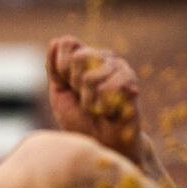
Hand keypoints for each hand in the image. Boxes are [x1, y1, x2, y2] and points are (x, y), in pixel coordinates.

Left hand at [45, 36, 142, 161]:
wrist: (102, 146)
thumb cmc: (80, 122)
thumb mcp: (59, 94)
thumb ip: (55, 69)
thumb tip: (55, 41)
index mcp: (86, 56)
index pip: (68, 43)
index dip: (63, 68)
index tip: (69, 86)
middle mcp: (104, 57)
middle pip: (80, 57)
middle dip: (75, 85)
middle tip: (85, 100)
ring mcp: (119, 67)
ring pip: (92, 76)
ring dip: (89, 101)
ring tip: (98, 109)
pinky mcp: (131, 82)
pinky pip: (110, 88)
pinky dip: (105, 106)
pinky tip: (110, 112)